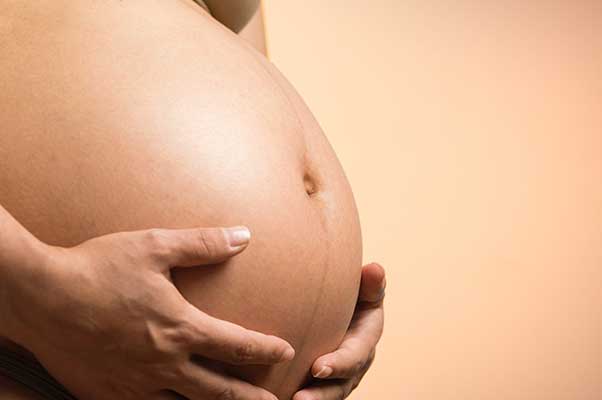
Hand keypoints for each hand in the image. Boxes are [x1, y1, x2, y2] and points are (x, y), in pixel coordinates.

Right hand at [4, 227, 293, 399]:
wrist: (39, 296)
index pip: (236, 346)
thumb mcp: (154, 245)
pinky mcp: (106, 393)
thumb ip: (203, 244)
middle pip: (218, 391)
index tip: (285, 352)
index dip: (265, 350)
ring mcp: (133, 384)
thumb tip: (244, 235)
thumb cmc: (98, 267)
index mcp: (178, 328)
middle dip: (250, 398)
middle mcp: (162, 364)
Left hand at [293, 263, 385, 399]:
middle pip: (339, 386)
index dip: (340, 364)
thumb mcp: (365, 290)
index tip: (318, 368)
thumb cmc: (353, 295)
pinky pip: (310, 394)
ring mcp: (337, 378)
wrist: (338, 308)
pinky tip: (272, 399)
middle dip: (321, 395)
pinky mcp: (319, 384)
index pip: (355, 356)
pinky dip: (291, 397)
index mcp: (365, 341)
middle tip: (299, 399)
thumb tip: (375, 270)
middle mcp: (354, 365)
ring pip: (325, 396)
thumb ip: (370, 284)